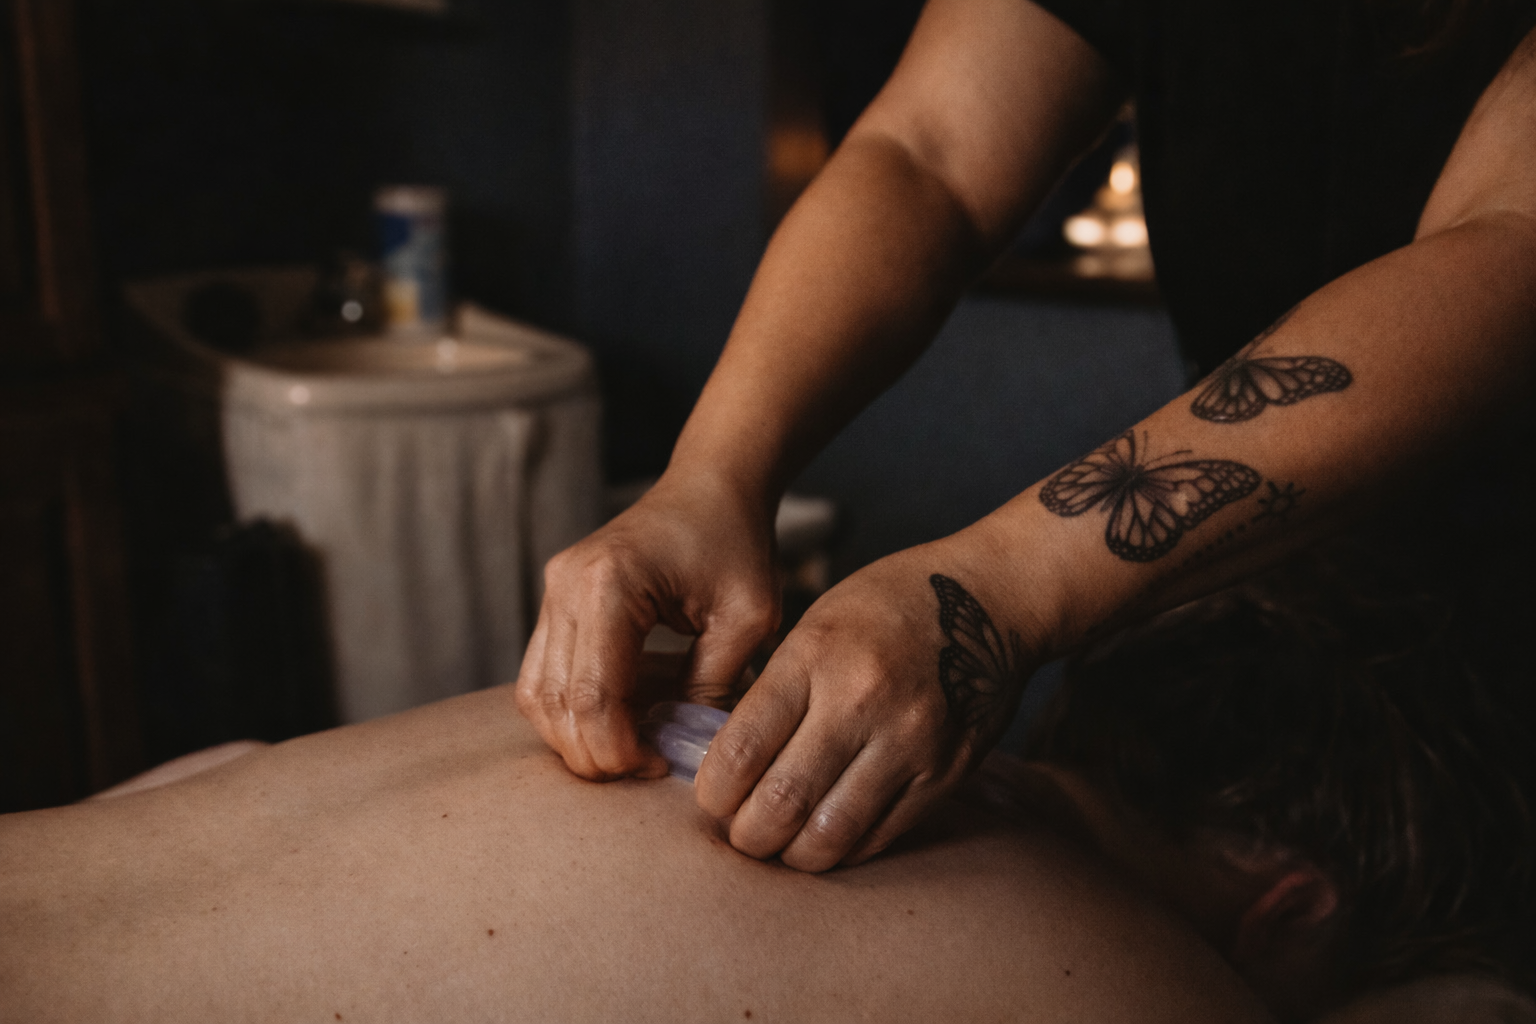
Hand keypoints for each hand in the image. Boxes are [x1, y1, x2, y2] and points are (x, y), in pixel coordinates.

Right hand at [515, 474, 779, 779]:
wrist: (712, 486)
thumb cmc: (736, 541)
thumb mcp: (748, 616)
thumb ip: (716, 683)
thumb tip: (689, 749)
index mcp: (611, 584)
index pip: (594, 694)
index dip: (618, 748)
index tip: (657, 767)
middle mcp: (567, 586)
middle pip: (554, 701)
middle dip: (594, 752)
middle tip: (643, 770)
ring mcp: (554, 592)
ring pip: (536, 694)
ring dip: (575, 737)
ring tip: (629, 752)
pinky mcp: (557, 601)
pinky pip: (543, 674)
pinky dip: (570, 711)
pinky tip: (617, 722)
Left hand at [694, 543, 1035, 871]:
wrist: (993, 598)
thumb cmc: (891, 605)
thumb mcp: (818, 624)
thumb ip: (775, 691)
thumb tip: (728, 765)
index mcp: (816, 656)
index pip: (741, 748)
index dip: (714, 791)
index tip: (711, 797)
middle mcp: (862, 701)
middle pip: (781, 803)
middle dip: (747, 835)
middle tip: (741, 833)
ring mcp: (910, 741)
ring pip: (831, 835)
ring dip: (794, 855)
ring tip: (782, 844)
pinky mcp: (946, 773)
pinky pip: (882, 836)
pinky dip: (845, 848)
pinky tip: (829, 836)